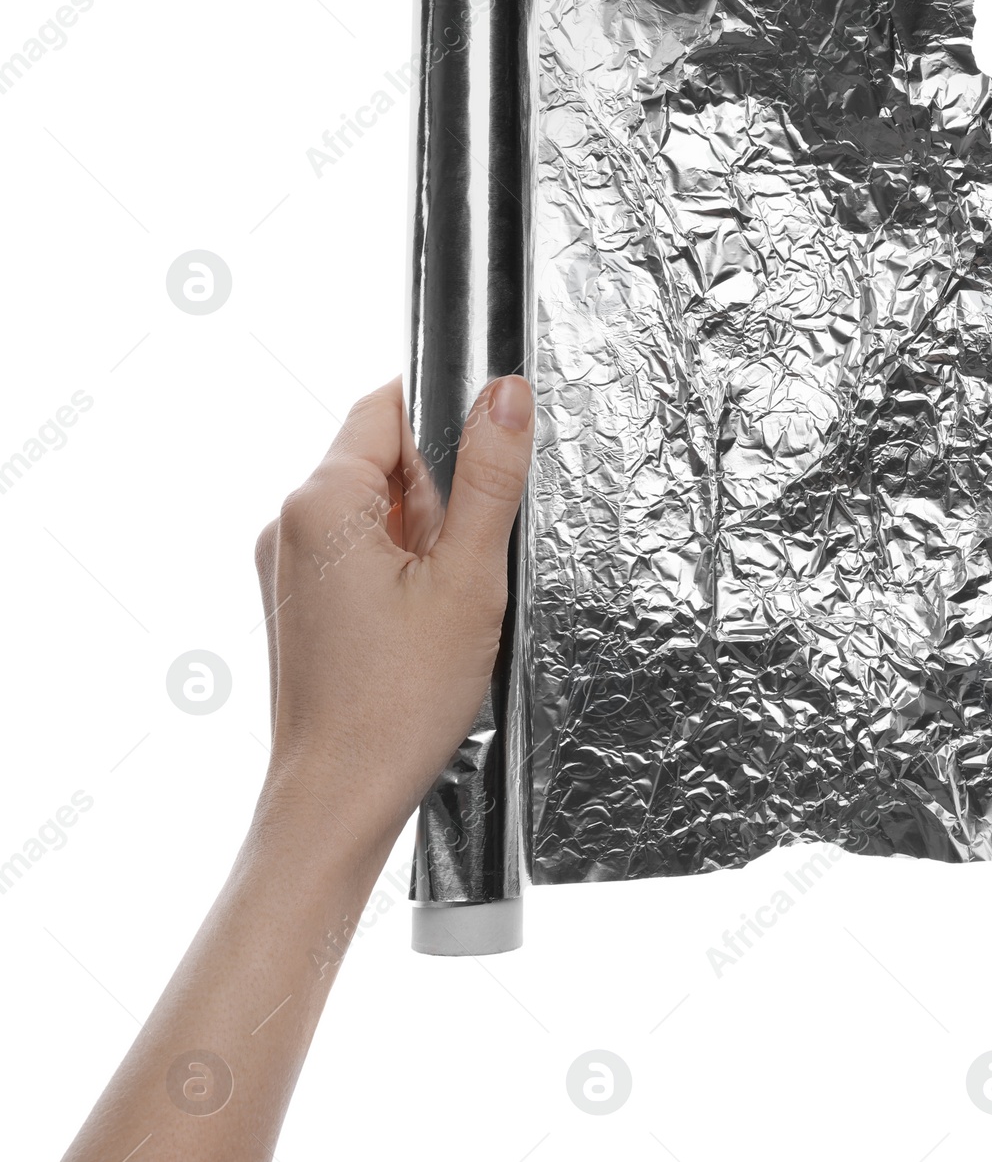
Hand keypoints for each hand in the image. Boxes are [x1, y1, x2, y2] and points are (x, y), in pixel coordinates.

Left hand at [63, 376, 533, 1161]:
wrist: (338, 800)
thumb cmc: (399, 701)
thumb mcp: (469, 577)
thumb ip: (489, 476)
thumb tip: (506, 390)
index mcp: (317, 502)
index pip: (385, 406)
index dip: (445, 425)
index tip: (485, 470)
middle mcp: (286, 524)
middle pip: (384, 461)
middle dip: (438, 500)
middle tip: (462, 569)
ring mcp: (286, 566)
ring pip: (376, 511)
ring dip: (423, 542)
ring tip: (440, 610)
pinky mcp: (297, 602)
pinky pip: (358, 554)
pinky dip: (401, 574)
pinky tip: (420, 628)